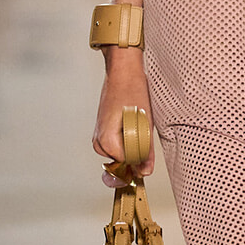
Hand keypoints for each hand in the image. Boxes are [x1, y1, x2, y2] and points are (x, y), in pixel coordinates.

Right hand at [93, 49, 155, 183]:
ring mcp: (99, 139)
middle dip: (136, 152)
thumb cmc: (133, 92)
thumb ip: (145, 151)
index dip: (141, 156)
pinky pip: (119, 146)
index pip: (128, 165)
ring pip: (122, 155)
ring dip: (133, 145)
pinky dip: (128, 139)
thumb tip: (144, 171)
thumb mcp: (145, 123)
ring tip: (136, 122)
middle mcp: (99, 143)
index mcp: (106, 142)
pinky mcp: (103, 133)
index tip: (145, 141)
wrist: (122, 73)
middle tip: (140, 127)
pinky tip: (131, 122)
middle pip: (124, 163)